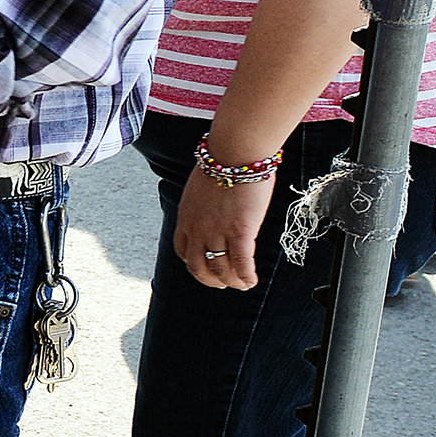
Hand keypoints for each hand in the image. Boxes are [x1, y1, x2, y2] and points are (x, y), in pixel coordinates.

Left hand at [175, 164, 274, 290]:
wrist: (235, 151)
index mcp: (186, 217)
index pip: (183, 251)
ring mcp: (217, 231)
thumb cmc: (223, 162)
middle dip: (210, 280)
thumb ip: (204, 206)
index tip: (206, 267)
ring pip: (220, 269)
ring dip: (231, 282)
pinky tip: (252, 281)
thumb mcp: (201, 187)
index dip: (195, 264)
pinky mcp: (239, 230)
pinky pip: (241, 263)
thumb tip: (215, 210)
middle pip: (198, 267)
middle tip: (223, 284)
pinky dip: (246, 277)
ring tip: (241, 284)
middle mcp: (197, 228)